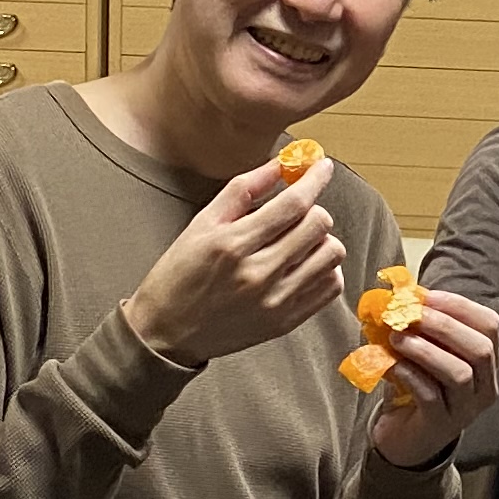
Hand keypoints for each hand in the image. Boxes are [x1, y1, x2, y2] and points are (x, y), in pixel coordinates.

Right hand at [121, 156, 351, 367]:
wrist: (167, 333)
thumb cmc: (180, 275)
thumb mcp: (201, 224)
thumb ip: (242, 191)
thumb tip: (279, 165)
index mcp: (232, 245)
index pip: (292, 204)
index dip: (314, 179)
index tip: (322, 167)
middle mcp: (257, 274)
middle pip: (317, 226)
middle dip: (314, 209)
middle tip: (298, 212)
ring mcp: (274, 301)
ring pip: (330, 255)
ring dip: (322, 239)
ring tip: (300, 240)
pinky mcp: (285, 322)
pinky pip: (330, 286)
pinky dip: (325, 268)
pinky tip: (304, 264)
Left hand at [367, 281, 498, 467]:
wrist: (405, 439)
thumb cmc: (418, 388)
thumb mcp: (424, 354)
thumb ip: (421, 328)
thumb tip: (402, 294)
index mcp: (488, 363)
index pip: (490, 325)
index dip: (460, 306)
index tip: (425, 296)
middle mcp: (485, 386)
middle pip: (481, 349)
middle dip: (445, 326)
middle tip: (411, 316)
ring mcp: (466, 409)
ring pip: (460, 373)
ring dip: (426, 350)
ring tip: (397, 339)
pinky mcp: (440, 425)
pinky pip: (432, 396)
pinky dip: (411, 375)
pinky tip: (393, 365)